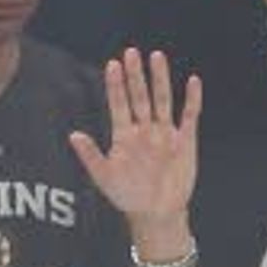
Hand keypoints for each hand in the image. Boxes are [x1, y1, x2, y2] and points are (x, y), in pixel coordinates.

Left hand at [68, 50, 200, 258]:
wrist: (157, 213)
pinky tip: (193, 82)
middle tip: (131, 53)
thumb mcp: (105, 177)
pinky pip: (190, 116)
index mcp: (124, 135)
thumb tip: (74, 135)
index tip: (112, 65)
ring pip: (162, 100)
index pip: (119, 104)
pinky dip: (192, 99)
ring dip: (160, 79)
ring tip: (156, 57)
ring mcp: (165, 133)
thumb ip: (91, 155)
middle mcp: (144, 129)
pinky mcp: (185, 142)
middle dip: (136, 75)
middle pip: (140, 96)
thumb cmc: (128, 196)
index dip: (115, 85)